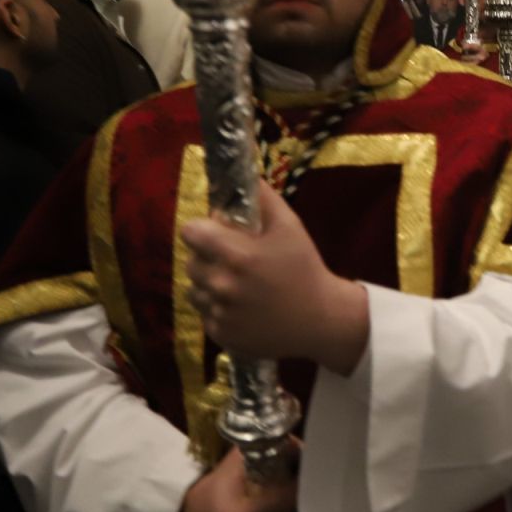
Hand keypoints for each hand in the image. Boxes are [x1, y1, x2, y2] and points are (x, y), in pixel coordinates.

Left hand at [182, 187, 369, 373]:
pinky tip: (243, 306)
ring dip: (209, 284)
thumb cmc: (305, 270)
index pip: (190, 232)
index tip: (217, 233)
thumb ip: (265, 199)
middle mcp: (222, 285)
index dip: (202, 229)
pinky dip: (218, 309)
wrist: (320, 321)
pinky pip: (206, 313)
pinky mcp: (220, 334)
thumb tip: (246, 176)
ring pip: (195, 289)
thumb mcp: (291, 228)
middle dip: (207, 257)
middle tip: (234, 260)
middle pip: (191, 261)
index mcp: (237, 255)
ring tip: (238, 285)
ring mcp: (219, 312)